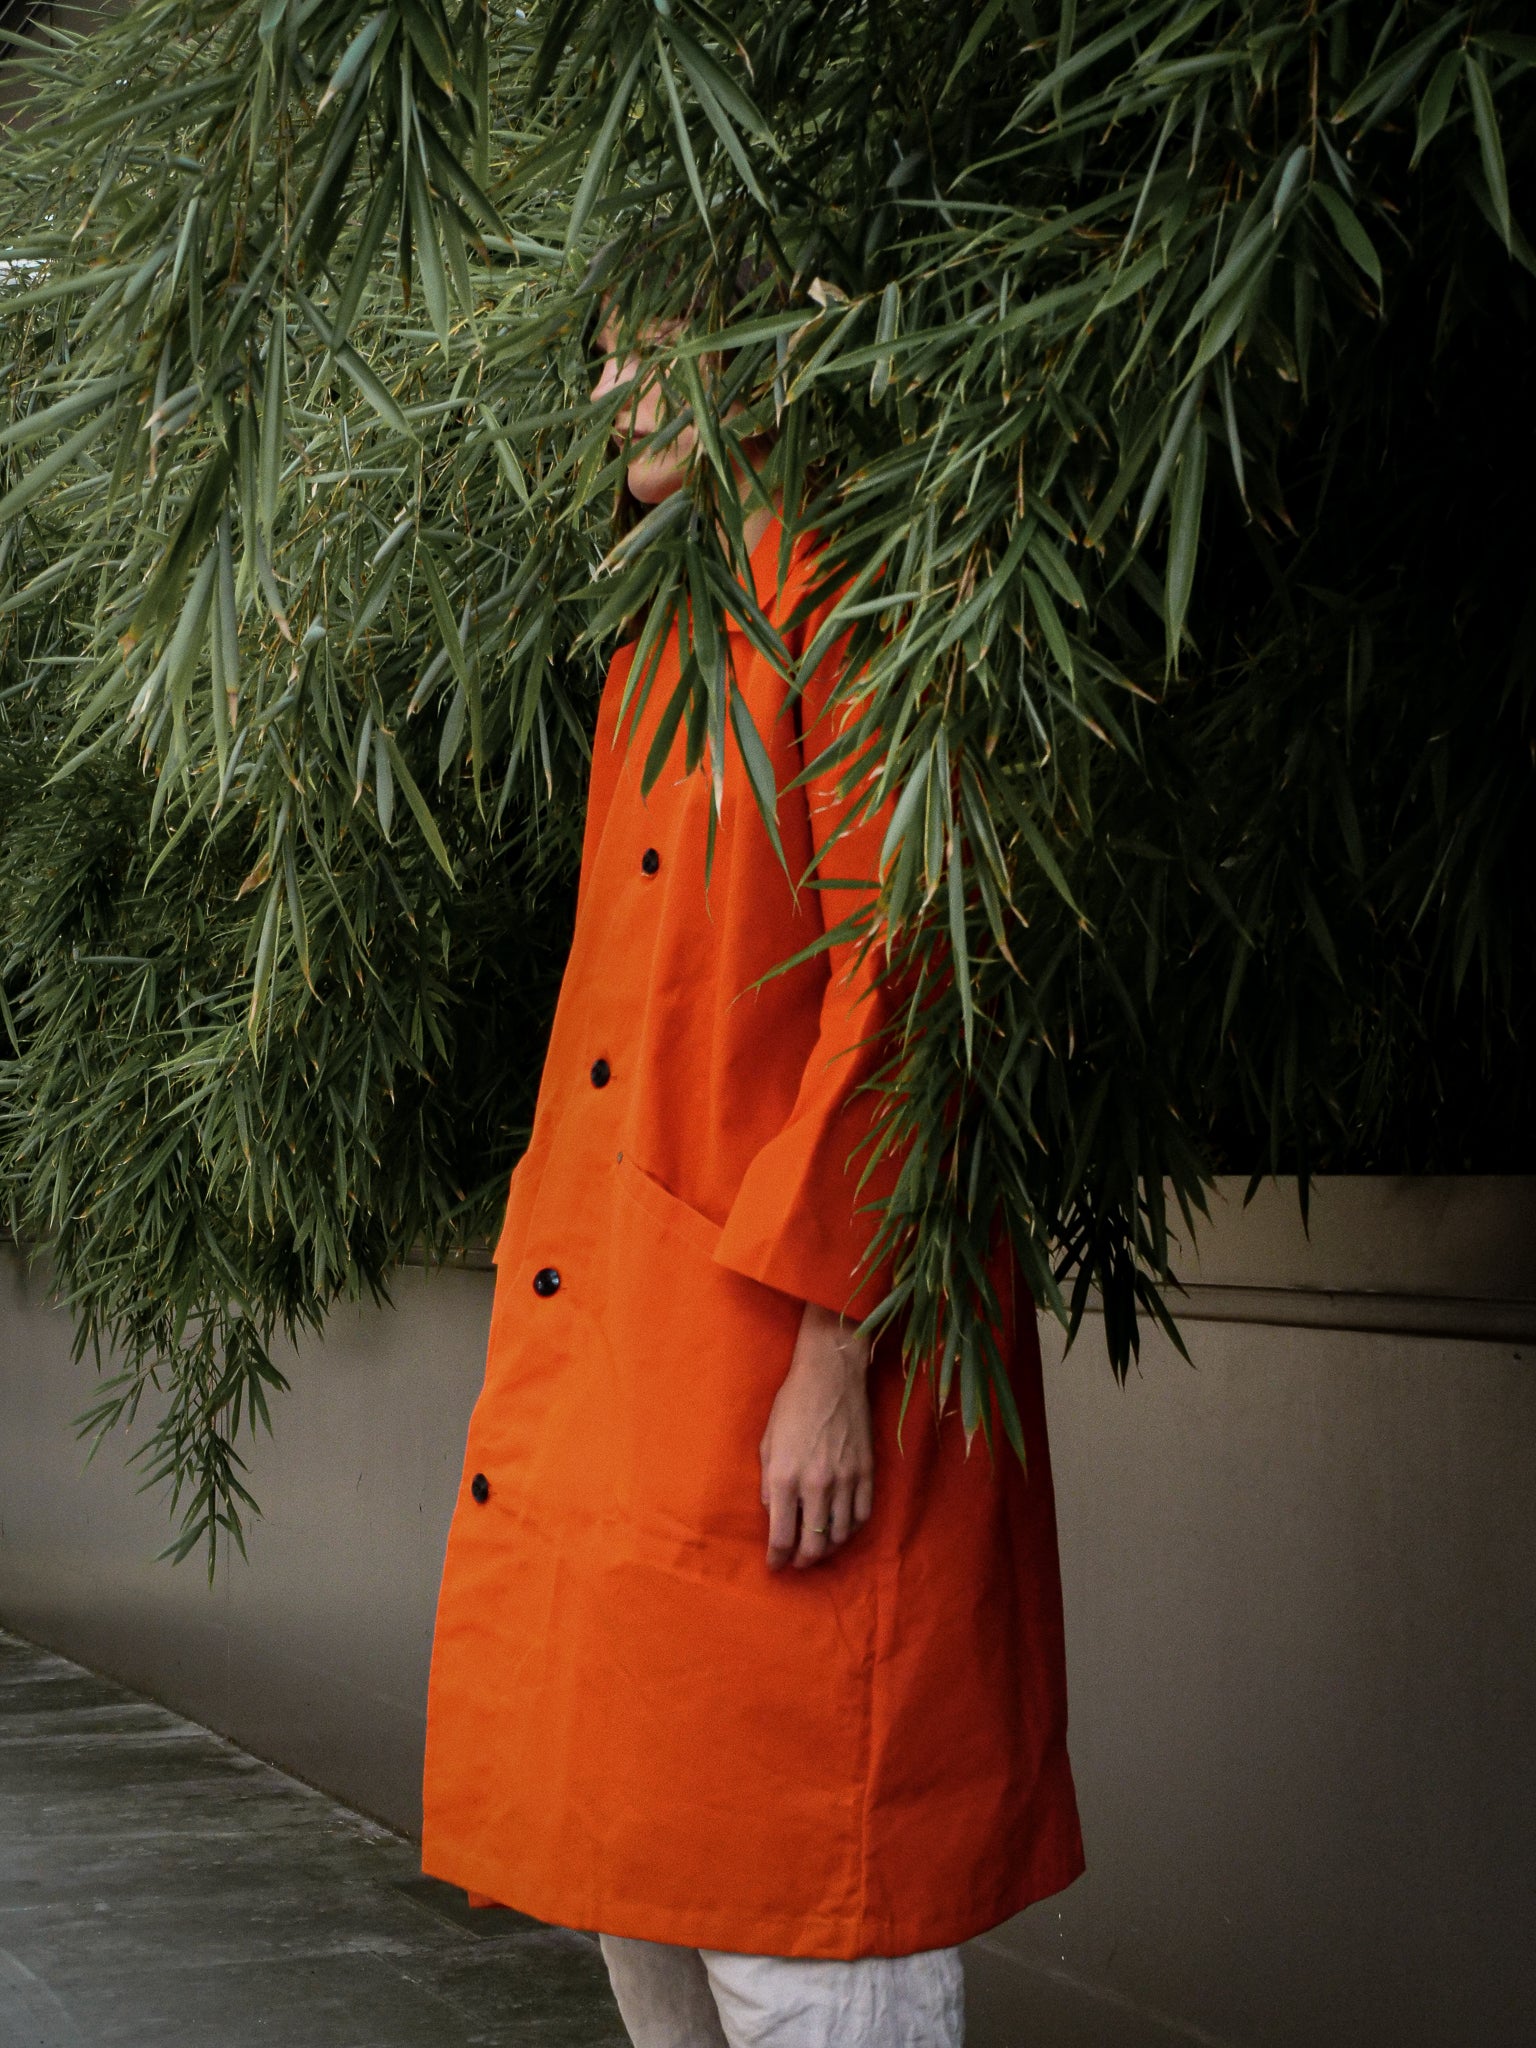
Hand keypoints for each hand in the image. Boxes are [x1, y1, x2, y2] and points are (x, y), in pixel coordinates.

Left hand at [759, 1302, 873, 1570]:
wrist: (831, 1374)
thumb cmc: (792, 1404)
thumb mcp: (767, 1442)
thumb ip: (770, 1483)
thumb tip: (774, 1512)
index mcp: (786, 1477)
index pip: (782, 1536)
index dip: (777, 1558)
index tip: (774, 1565)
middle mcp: (816, 1485)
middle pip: (813, 1544)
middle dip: (802, 1561)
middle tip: (796, 1563)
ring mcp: (845, 1480)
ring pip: (840, 1534)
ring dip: (828, 1549)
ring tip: (818, 1550)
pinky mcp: (866, 1472)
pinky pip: (862, 1514)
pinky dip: (851, 1529)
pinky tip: (842, 1529)